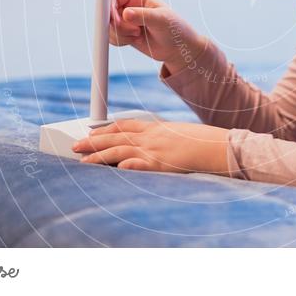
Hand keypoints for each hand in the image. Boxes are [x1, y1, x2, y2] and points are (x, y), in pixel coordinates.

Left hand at [71, 118, 229, 174]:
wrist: (219, 146)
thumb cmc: (203, 143)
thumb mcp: (180, 134)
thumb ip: (164, 139)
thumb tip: (156, 146)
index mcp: (157, 128)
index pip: (126, 125)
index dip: (107, 129)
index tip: (93, 132)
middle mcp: (152, 138)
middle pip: (116, 137)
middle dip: (94, 142)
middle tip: (76, 146)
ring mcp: (155, 151)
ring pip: (120, 151)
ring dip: (99, 156)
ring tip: (83, 162)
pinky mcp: (161, 165)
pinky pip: (137, 165)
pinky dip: (123, 167)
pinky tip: (111, 170)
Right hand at [109, 0, 207, 70]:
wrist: (178, 48)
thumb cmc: (174, 29)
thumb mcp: (161, 19)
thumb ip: (142, 15)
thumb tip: (125, 13)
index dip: (110, 6)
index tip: (115, 19)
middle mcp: (128, 6)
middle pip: (107, 12)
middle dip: (117, 24)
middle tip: (134, 31)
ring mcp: (125, 20)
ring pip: (108, 26)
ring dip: (120, 34)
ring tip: (138, 34)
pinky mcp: (124, 32)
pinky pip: (111, 36)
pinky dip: (120, 41)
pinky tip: (134, 40)